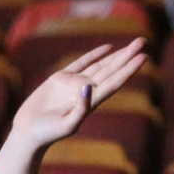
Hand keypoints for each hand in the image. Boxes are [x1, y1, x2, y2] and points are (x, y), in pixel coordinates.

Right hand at [10, 39, 146, 151]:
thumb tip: (88, 87)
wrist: (30, 131)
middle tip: (143, 41)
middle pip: (113, 70)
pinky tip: (108, 48)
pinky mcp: (62, 78)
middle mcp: (88, 90)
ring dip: (117, 55)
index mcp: (93, 102)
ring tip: (133, 44)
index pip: (116, 82)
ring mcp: (76, 83)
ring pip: (102, 64)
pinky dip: (95, 54)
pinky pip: (82, 62)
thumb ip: (80, 108)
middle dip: (128, 56)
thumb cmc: (49, 132)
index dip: (130, 69)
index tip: (144, 57)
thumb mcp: (67, 124)